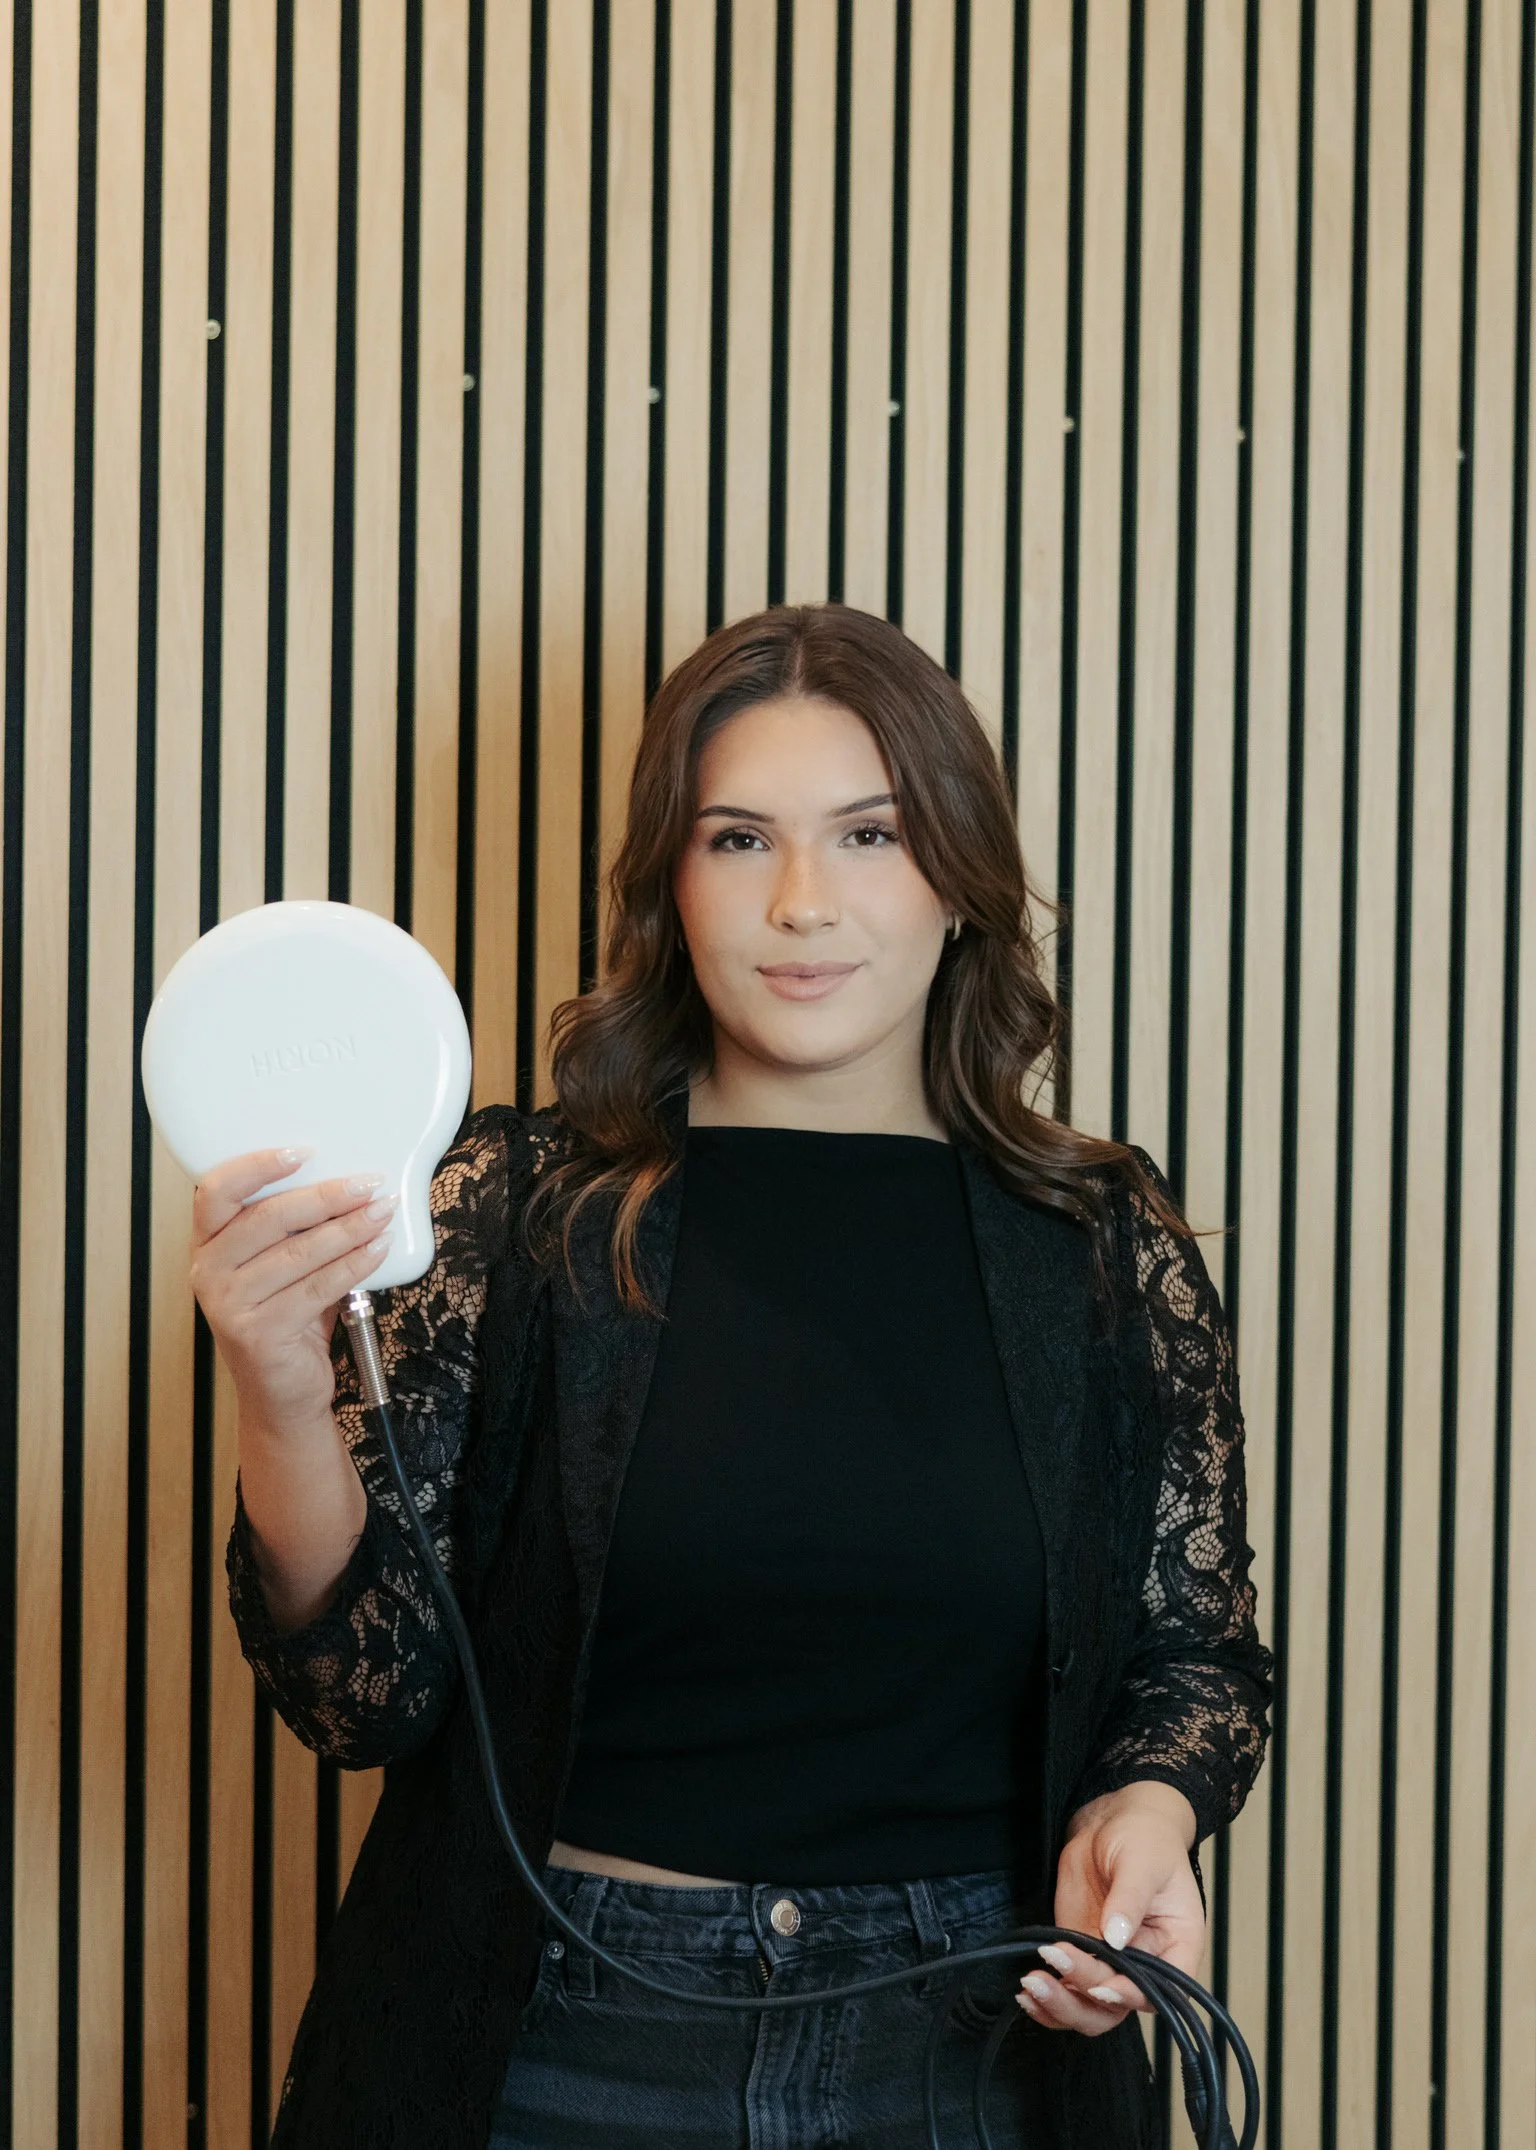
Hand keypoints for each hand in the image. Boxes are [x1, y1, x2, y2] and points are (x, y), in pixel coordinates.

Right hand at [188, 1146, 396, 1433]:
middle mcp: (209, 1273)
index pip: (216, 1192)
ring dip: (350, 1228)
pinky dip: (354, 1264)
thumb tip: (347, 1181)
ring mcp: (229, 1305)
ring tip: (382, 1212)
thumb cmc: (285, 1320)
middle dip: (327, 1197)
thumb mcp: (280, 1266)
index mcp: (208, 1245)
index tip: (303, 1151)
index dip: (257, 1166)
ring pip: (299, 1252)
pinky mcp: (259, 1333)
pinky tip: (378, 1249)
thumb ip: (294, 1230)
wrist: (280, 1394)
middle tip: (367, 1184)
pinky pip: (317, 1287)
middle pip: (268, 1218)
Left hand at [1015, 1781, 1202, 2037]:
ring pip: (1089, 2009)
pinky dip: (1046, 1999)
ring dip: (1060, 2005)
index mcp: (1176, 1947)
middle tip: (1053, 1963)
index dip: (1130, 1995)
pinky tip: (1025, 1993)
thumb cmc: (1144, 1838)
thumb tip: (1116, 1937)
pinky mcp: (1081, 1955)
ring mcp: (1110, 1964)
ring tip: (1031, 1984)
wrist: (1112, 1823)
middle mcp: (1147, 1966)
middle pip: (1118, 2006)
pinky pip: (1067, 1991)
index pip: (1160, 1990)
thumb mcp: (1142, 1861)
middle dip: (1083, 1996)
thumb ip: (1130, 1898)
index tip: (1099, 1986)